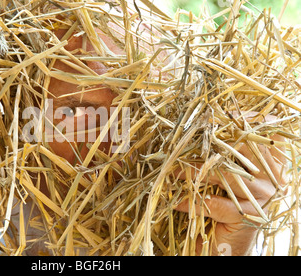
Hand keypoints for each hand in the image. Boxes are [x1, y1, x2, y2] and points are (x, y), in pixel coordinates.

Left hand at [175, 120, 286, 254]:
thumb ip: (221, 154)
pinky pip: (215, 204)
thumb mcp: (224, 176)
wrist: (227, 247)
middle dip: (208, 144)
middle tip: (181, 142)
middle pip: (240, 150)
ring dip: (193, 172)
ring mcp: (263, 196)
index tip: (220, 113)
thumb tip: (194, 128)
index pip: (261, 134)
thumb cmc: (223, 204)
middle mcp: (272, 176)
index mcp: (270, 162)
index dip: (244, 122)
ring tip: (171, 171)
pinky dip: (192, 202)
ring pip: (225, 175)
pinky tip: (176, 201)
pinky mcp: (249, 216)